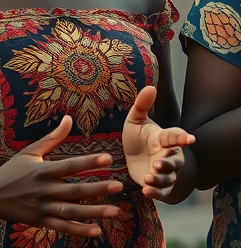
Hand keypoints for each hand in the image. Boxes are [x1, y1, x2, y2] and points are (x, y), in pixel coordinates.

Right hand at [0, 115, 122, 236]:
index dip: (89, 162)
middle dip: (97, 189)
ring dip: (94, 212)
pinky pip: (62, 227)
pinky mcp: (41, 221)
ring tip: (115, 211)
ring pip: (71, 212)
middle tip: (119, 185)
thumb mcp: (30, 153)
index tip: (109, 158)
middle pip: (74, 191)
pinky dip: (79, 230)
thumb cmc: (12, 172)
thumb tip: (69, 118)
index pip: (70, 166)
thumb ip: (52, 138)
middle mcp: (44, 190)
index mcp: (43, 171)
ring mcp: (43, 208)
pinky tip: (97, 231)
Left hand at [123, 86, 194, 200]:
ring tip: (148, 179)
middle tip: (157, 164)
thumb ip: (142, 106)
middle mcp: (169, 156)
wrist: (133, 159)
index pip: (176, 137)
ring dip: (161, 179)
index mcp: (165, 139)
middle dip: (169, 163)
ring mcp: (164, 172)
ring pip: (169, 177)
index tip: (191, 139)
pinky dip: (156, 192)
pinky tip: (146, 191)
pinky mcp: (157, 186)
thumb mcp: (135, 121)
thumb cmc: (138, 138)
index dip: (183, 138)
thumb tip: (150, 86)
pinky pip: (161, 191)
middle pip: (176, 161)